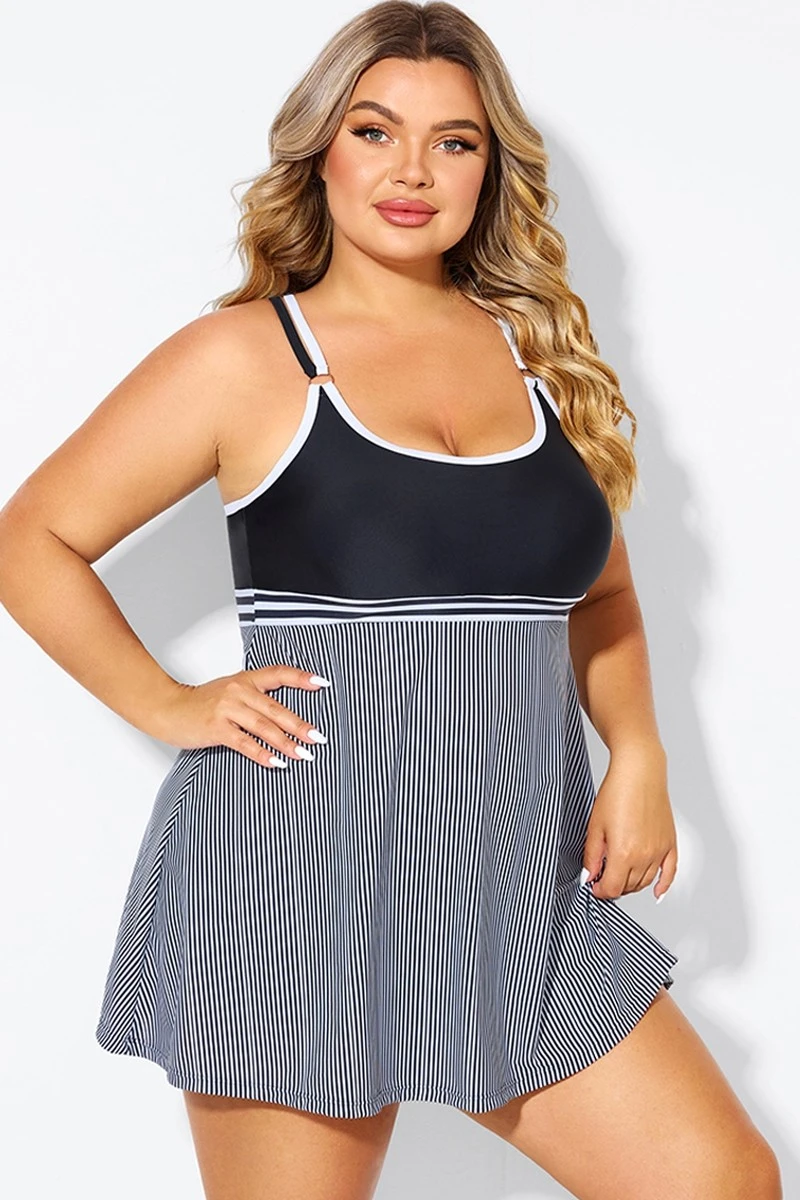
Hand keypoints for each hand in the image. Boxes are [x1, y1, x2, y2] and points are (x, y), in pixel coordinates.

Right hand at [154, 666, 329, 766]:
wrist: (168, 708)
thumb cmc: (201, 704)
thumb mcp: (230, 692)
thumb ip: (255, 698)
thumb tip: (285, 717)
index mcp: (245, 679)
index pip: (278, 674)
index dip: (301, 678)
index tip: (322, 684)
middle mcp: (238, 691)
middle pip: (276, 708)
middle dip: (300, 725)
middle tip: (318, 738)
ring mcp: (227, 709)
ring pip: (263, 727)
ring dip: (286, 743)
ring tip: (303, 754)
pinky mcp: (216, 728)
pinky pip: (244, 743)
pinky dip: (261, 754)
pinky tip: (275, 763)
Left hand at [582, 742, 677, 902]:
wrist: (640, 772)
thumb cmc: (617, 792)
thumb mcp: (595, 826)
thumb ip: (592, 856)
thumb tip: (589, 876)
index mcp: (624, 854)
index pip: (612, 888)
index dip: (600, 891)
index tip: (594, 885)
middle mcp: (645, 856)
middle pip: (629, 887)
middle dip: (614, 886)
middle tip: (603, 877)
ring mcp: (660, 851)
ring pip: (646, 882)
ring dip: (632, 884)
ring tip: (620, 874)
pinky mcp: (670, 843)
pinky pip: (670, 872)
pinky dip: (664, 886)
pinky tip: (658, 892)